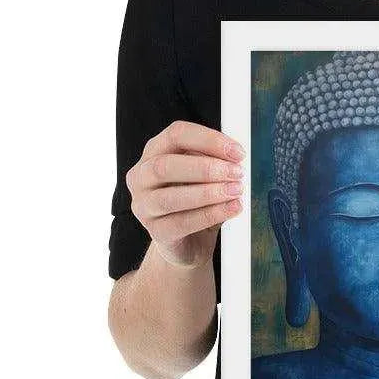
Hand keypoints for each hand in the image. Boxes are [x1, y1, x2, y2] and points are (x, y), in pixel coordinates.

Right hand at [126, 120, 245, 269]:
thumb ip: (215, 162)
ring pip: (170, 197)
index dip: (209, 140)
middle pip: (165, 165)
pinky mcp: (156, 232)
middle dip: (206, 168)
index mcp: (154, 153)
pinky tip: (231, 209)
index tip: (237, 152)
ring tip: (236, 191)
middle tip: (236, 173)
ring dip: (208, 193)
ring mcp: (143, 206)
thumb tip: (235, 157)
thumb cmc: (197, 202)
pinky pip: (181, 223)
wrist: (189, 243)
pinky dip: (210, 214)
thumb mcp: (205, 176)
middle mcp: (141, 177)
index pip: (176, 135)